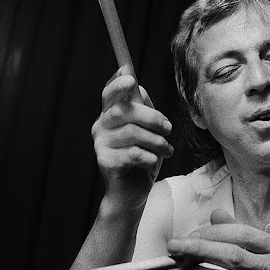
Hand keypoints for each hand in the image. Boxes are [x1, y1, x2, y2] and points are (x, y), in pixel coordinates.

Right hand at [91, 66, 173, 209]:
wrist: (133, 193)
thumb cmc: (141, 159)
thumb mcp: (147, 131)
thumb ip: (143, 109)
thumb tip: (139, 88)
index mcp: (110, 115)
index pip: (109, 94)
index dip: (118, 83)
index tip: (130, 76)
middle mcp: (101, 127)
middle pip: (123, 110)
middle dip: (152, 117)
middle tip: (168, 128)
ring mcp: (101, 145)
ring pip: (133, 133)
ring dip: (157, 142)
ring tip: (166, 150)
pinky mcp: (106, 163)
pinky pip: (134, 153)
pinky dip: (151, 158)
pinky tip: (154, 162)